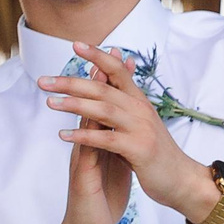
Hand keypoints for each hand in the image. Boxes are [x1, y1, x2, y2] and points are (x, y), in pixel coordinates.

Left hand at [39, 43, 218, 221]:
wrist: (181, 178)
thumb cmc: (153, 149)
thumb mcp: (139, 119)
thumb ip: (123, 98)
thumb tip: (111, 72)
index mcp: (138, 100)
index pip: (118, 71)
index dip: (99, 56)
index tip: (75, 45)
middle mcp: (140, 109)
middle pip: (103, 88)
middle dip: (71, 83)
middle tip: (43, 81)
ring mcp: (140, 128)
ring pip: (103, 110)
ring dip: (74, 105)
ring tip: (50, 103)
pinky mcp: (138, 148)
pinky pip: (106, 139)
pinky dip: (84, 135)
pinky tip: (63, 134)